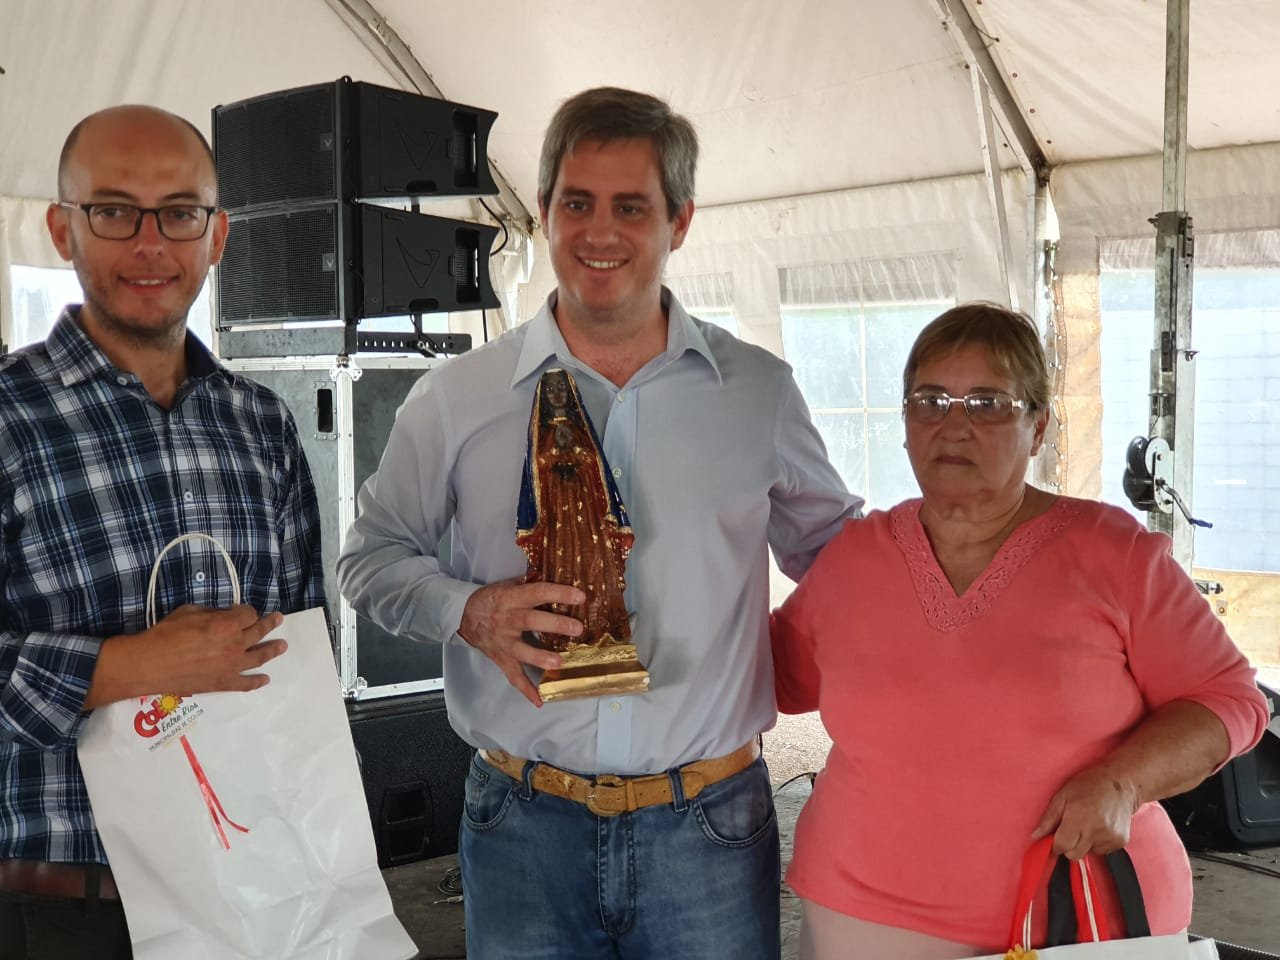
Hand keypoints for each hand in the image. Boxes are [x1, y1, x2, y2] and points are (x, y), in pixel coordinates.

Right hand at [86, 604, 285, 707]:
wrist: (149, 665)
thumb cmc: (165, 634)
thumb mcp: (189, 611)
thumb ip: (213, 612)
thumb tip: (225, 615)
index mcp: (227, 624)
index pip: (248, 614)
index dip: (246, 611)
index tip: (243, 611)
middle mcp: (235, 645)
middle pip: (259, 631)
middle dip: (270, 624)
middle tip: (278, 619)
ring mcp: (232, 666)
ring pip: (259, 657)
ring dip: (272, 650)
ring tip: (282, 646)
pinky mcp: (223, 683)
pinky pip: (246, 684)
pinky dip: (257, 682)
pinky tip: (265, 679)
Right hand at [459, 579, 584, 706]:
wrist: (463, 617)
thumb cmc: (491, 599)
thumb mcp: (507, 585)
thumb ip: (529, 585)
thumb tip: (559, 575)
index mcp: (511, 598)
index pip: (537, 593)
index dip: (558, 593)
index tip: (580, 596)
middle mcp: (507, 620)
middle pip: (531, 621)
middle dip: (555, 624)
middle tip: (577, 628)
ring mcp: (503, 642)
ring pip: (522, 651)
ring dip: (540, 658)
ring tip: (559, 663)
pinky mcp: (501, 658)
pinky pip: (513, 676)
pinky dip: (526, 690)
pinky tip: (540, 700)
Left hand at [1032, 765, 1140, 859]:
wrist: (1121, 783)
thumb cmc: (1088, 785)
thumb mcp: (1062, 795)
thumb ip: (1049, 818)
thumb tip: (1035, 836)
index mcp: (1079, 818)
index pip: (1062, 846)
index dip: (1056, 844)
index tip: (1055, 837)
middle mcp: (1096, 830)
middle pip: (1074, 854)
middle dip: (1068, 846)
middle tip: (1070, 829)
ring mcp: (1110, 837)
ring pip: (1088, 853)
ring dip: (1083, 843)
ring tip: (1087, 824)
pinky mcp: (1121, 842)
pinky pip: (1102, 851)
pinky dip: (1097, 843)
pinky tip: (1099, 827)